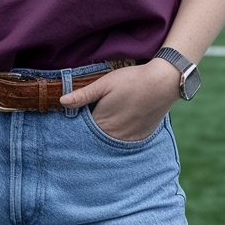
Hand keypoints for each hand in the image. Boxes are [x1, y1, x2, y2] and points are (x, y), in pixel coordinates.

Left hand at [59, 60, 182, 141]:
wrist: (163, 83)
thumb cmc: (132, 80)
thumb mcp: (104, 83)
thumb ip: (83, 95)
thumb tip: (62, 102)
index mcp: (102, 122)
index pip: (83, 131)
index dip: (79, 125)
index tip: (75, 120)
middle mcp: (114, 135)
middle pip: (96, 138)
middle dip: (90, 133)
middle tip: (91, 121)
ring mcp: (129, 138)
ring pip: (110, 142)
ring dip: (105, 137)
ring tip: (107, 123)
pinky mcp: (141, 137)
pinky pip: (125, 144)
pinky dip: (120, 138)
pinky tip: (121, 127)